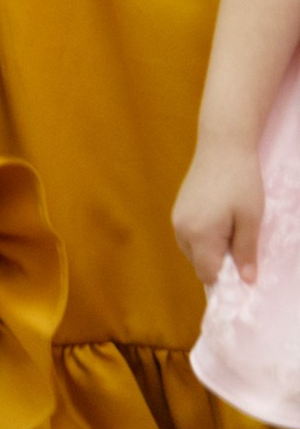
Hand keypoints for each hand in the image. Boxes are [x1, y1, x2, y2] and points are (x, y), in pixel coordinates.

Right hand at [175, 138, 266, 285]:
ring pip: (193, 252)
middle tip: (244, 253)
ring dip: (212, 253)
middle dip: (220, 267)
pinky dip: (205, 240)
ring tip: (234, 234)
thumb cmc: (241, 182)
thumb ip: (246, 252)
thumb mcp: (251, 219)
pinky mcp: (178, 210)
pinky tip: (222, 224)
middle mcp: (181, 230)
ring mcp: (177, 219)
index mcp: (199, 234)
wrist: (222, 146)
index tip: (245, 280)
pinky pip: (189, 237)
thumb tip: (246, 281)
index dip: (227, 282)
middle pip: (199, 265)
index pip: (208, 275)